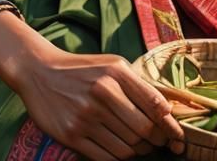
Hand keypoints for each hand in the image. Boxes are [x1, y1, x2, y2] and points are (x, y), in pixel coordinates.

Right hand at [10, 42, 184, 159]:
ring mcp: (86, 116)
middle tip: (155, 142)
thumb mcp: (112, 65)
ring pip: (128, 149)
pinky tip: (117, 148)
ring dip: (136, 151)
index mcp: (116, 73)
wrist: (39, 71)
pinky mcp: (72, 135)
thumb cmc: (82, 69)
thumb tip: (168, 112)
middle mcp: (102, 93)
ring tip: (134, 144)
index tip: (177, 138)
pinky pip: (107, 158)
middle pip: (144, 132)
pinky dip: (118, 158)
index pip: (156, 106)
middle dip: (155, 142)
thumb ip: (139, 85)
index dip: (171, 127)